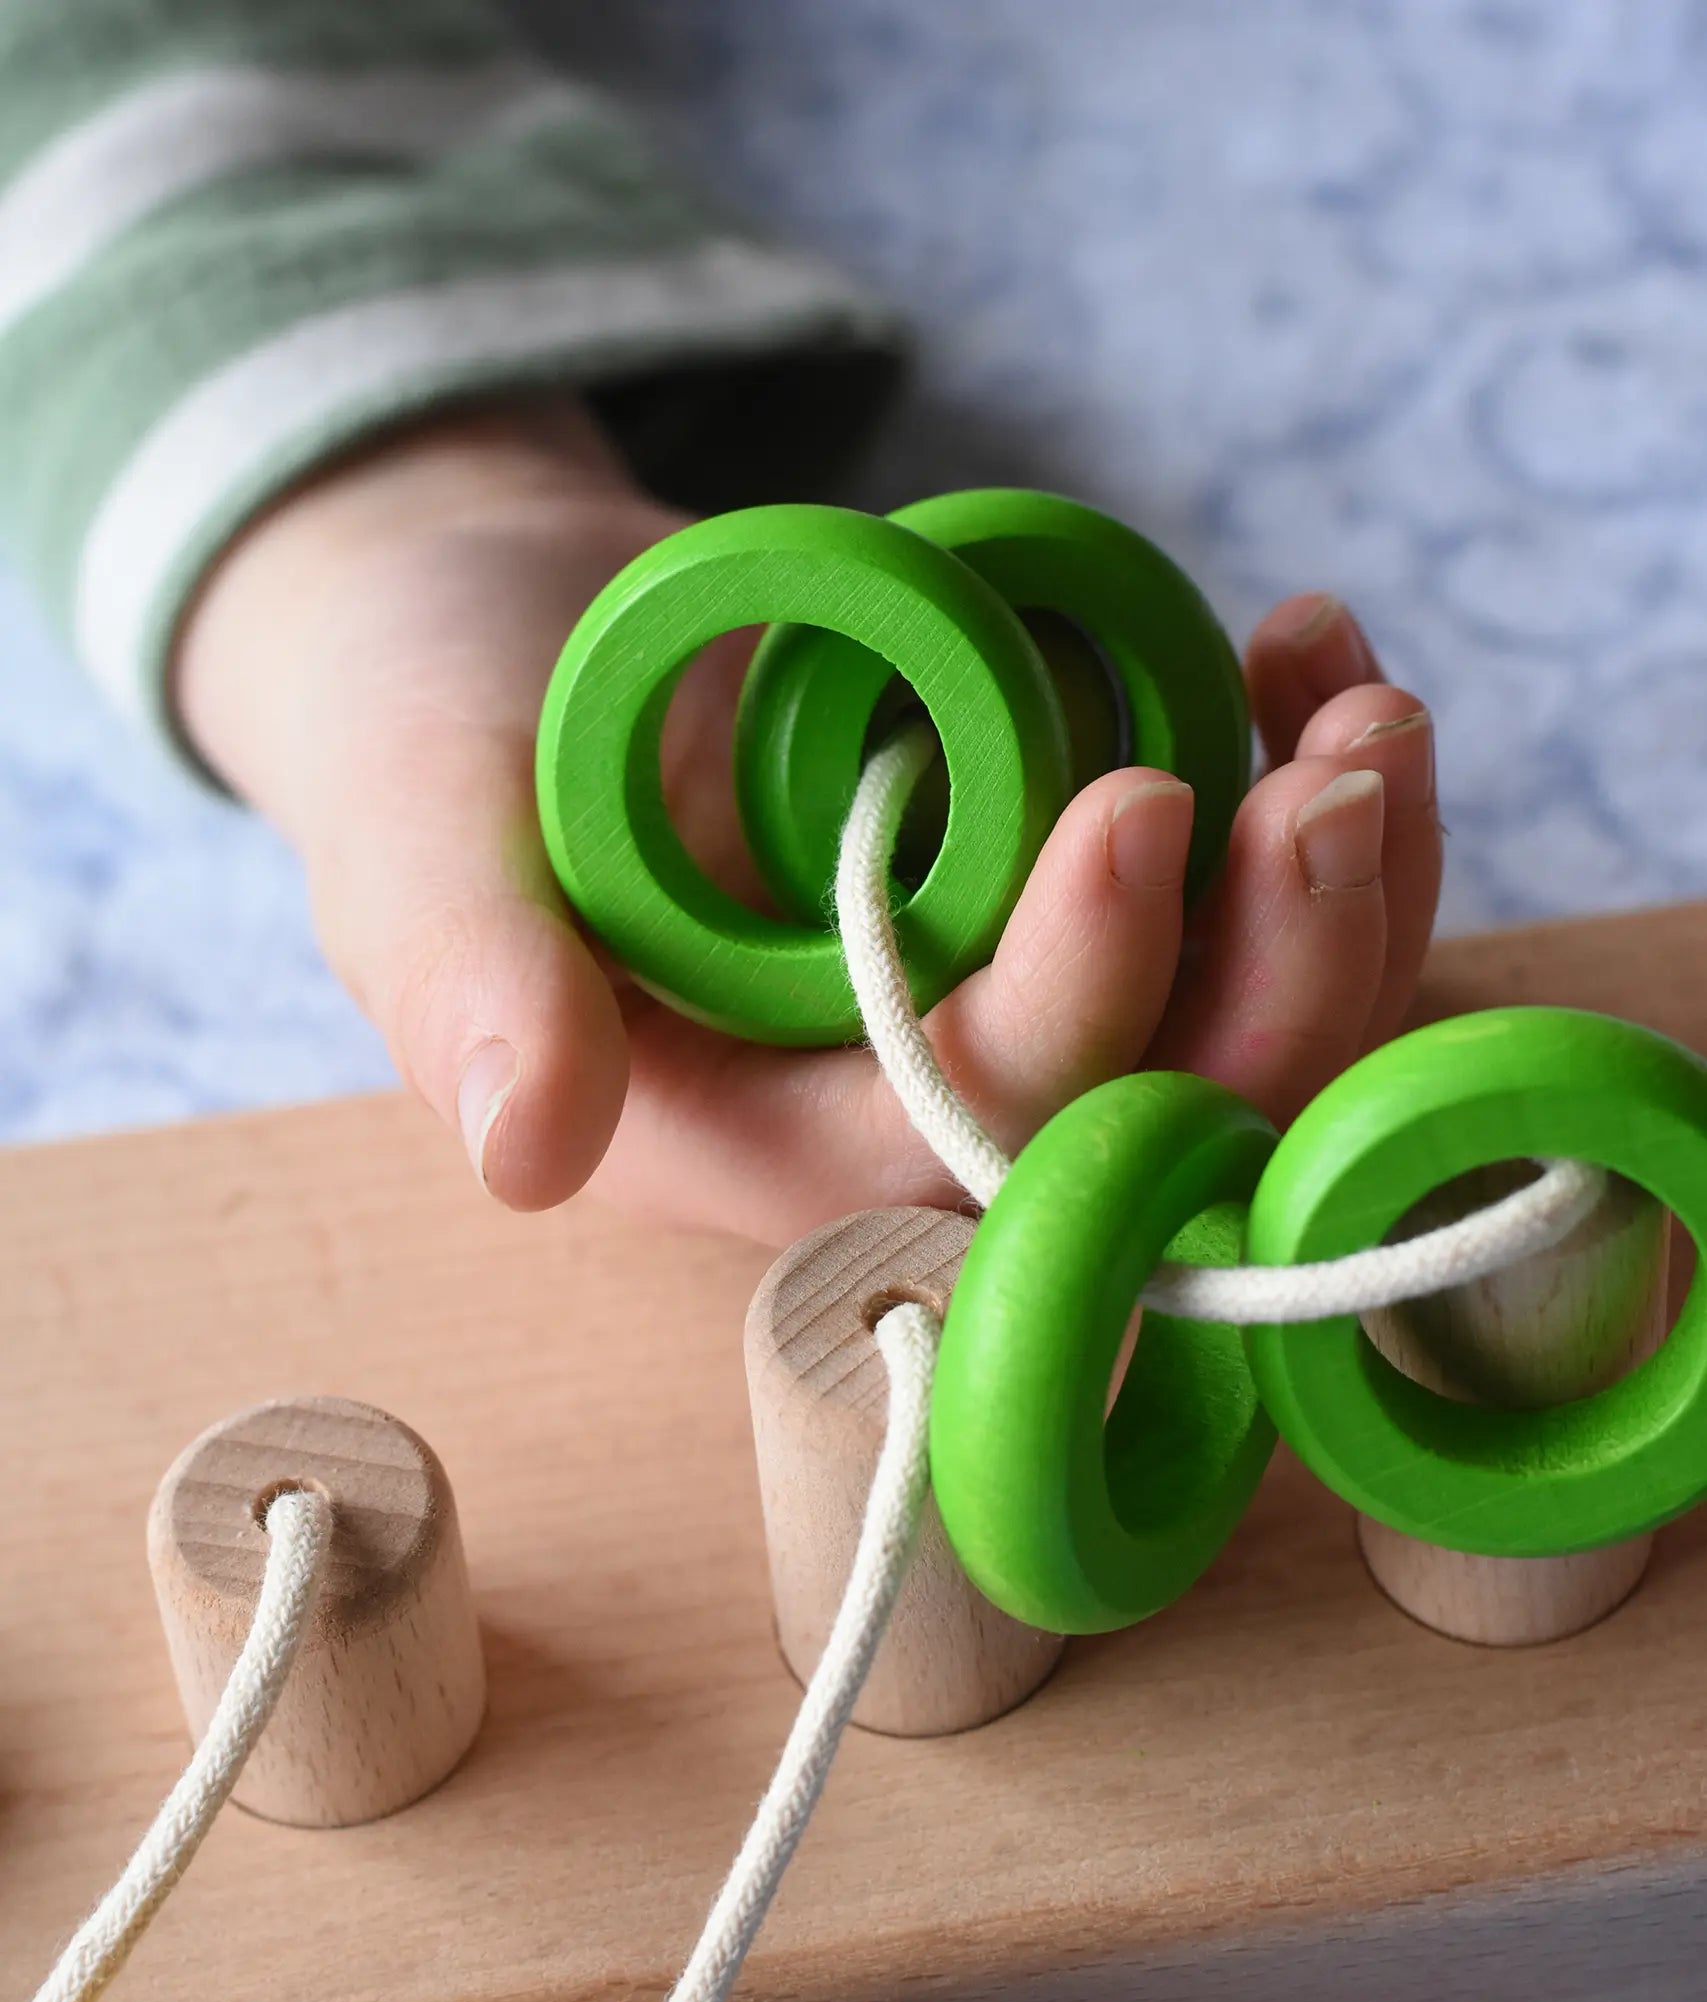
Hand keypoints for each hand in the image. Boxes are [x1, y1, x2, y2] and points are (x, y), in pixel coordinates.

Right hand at [175, 405, 1440, 1243]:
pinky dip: (1295, 782)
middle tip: (1344, 774)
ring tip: (1366, 708)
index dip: (1079, 991)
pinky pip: (1239, 901)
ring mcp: (1014, 1004)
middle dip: (1288, 973)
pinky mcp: (1068, 907)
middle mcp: (920, 1112)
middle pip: (1161, 1117)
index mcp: (769, 1142)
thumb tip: (528, 1145)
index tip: (1136, 794)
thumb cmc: (438, 746)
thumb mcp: (425, 849)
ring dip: (1346, 892)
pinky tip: (1300, 654)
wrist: (504, 645)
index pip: (969, 1124)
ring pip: (1244, 1025)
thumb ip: (472, 985)